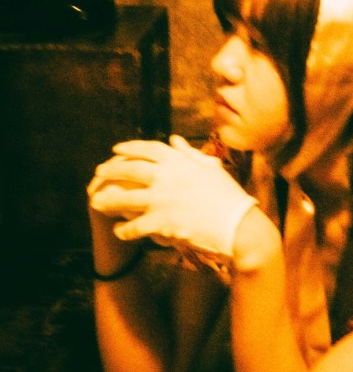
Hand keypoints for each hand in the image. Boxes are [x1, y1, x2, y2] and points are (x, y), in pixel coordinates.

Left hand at [88, 135, 256, 259]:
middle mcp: (167, 177)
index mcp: (179, 161)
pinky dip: (124, 230)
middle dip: (111, 170)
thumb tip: (174, 139)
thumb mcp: (210, 169)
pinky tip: (118, 231)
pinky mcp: (161, 223)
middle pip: (129, 170)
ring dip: (108, 201)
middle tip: (99, 173)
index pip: (148, 149)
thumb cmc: (228, 196)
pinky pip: (134, 226)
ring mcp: (162, 200)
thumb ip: (188, 154)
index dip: (129, 148)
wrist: (237, 225)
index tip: (116, 150)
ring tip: (96, 202)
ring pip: (124, 198)